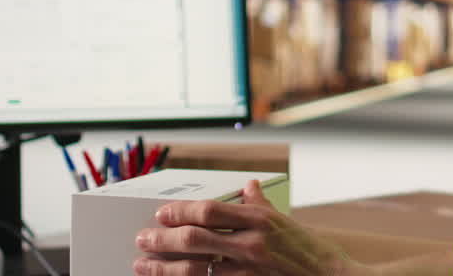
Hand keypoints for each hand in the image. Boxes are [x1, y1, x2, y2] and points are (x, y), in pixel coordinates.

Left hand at [133, 179, 368, 275]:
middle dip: (163, 240)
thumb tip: (247, 185)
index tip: (161, 214)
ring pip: (196, 271)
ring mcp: (250, 273)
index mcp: (260, 221)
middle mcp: (252, 246)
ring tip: (144, 266)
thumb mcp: (286, 221)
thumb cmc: (311, 252)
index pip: (209, 211)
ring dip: (165, 269)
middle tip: (142, 240)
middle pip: (195, 240)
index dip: (180, 212)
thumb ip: (261, 204)